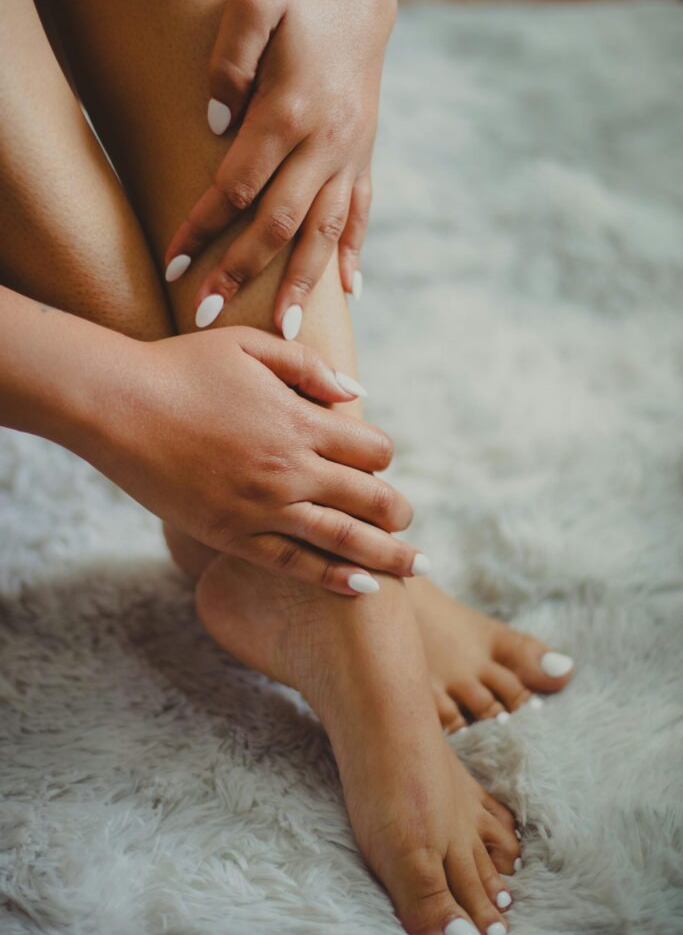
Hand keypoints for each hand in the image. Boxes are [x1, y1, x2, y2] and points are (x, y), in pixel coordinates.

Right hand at [89, 326, 423, 593]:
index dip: (382, 455)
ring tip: (415, 568)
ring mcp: (261, 508)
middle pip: (371, 498)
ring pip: (343, 539)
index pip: (373, 450)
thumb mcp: (250, 346)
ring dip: (387, 555)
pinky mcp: (232, 535)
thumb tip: (356, 394)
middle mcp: (290, 469)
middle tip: (408, 520)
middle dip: (398, 511)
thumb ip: (309, 367)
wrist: (116, 405)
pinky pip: (294, 564)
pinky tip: (362, 587)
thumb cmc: (182, 367)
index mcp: (299, 421)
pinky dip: (333, 578)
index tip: (374, 460)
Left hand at [163, 0, 396, 335]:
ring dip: (303, 283)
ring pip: (326, 231)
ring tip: (287, 332)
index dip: (204, 227)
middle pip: (281, 222)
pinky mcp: (365, 158)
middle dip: (243, 273)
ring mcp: (350, 155)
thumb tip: (215, 128)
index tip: (174, 265)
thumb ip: (228, 62)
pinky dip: (354, 253)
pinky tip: (348, 291)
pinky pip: (362, 214)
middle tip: (209, 314)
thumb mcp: (253, 5)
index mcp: (291, 110)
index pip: (238, 185)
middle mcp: (326, 143)